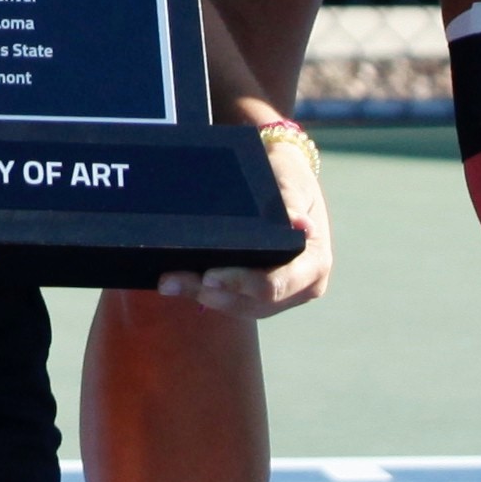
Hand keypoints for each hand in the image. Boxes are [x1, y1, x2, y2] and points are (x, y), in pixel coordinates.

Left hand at [157, 118, 334, 317]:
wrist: (284, 179)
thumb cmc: (288, 175)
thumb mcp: (291, 180)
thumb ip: (292, 202)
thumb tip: (303, 226)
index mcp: (314, 263)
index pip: (276, 284)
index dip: (242, 284)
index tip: (210, 276)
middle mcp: (301, 286)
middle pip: (253, 303)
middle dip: (212, 293)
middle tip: (172, 280)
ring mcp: (281, 295)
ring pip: (238, 307)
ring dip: (200, 296)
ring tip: (166, 282)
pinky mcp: (259, 294)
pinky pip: (231, 300)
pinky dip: (203, 293)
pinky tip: (175, 282)